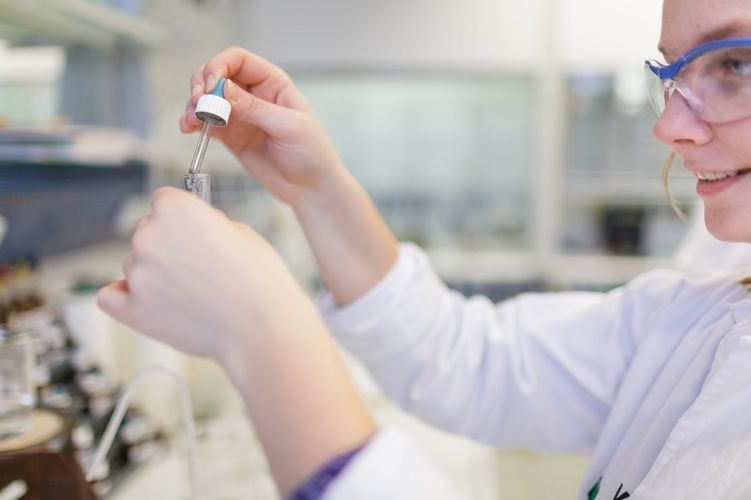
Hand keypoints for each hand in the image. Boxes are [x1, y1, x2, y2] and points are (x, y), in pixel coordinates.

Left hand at [97, 187, 301, 359]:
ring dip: (156, 273)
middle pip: (147, 231)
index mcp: (175, 208)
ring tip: (193, 293)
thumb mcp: (241, 232)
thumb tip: (193, 230)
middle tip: (200, 266)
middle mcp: (149, 236)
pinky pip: (111, 296)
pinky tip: (149, 301)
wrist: (260, 328)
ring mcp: (137, 274)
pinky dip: (125, 297)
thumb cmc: (258, 281)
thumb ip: (207, 223)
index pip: (163, 200)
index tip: (195, 229)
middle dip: (169, 244)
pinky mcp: (133, 309)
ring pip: (135, 264)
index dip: (183, 216)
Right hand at [181, 46, 344, 205]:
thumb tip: (223, 90)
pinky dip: (192, 122)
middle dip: (201, 84)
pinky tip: (188, 128)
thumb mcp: (288, 127)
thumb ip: (255, 109)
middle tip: (198, 104)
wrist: (309, 187)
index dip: (219, 66)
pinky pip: (205, 122)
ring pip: (206, 98)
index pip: (238, 59)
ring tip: (191, 121)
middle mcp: (253, 93)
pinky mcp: (230, 135)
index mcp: (272, 82)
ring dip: (193, 105)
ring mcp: (240, 114)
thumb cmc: (311, 152)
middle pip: (216, 74)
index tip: (211, 86)